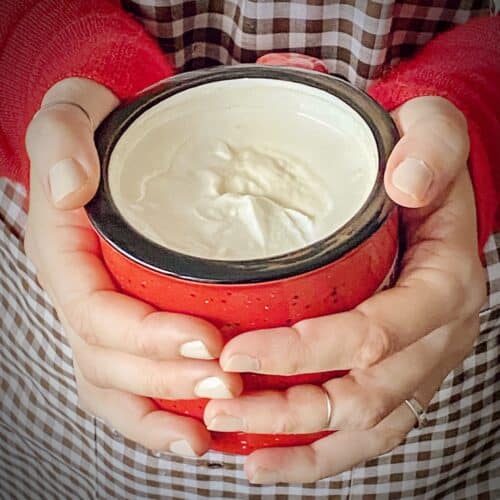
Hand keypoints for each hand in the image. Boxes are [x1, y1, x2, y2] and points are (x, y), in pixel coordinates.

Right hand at [25, 78, 241, 456]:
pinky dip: (161, 417)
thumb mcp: (72, 116)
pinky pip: (134, 386)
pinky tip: (199, 432)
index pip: (97, 314)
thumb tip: (72, 189)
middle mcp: (81, 298)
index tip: (207, 341)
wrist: (117, 149)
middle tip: (229, 385)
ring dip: (164, 414)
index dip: (148, 338)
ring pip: (119, 388)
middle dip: (168, 382)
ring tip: (212, 430)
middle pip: (113, 363)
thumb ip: (63, 141)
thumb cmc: (100, 133)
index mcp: (66, 258)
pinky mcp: (131, 327)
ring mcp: (103, 319)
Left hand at [204, 96, 486, 481]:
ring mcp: (419, 362)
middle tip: (219, 404)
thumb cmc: (422, 162)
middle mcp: (436, 336)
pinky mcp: (400, 374)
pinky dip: (318, 452)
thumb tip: (406, 183)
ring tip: (235, 444)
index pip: (374, 334)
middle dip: (289, 407)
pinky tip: (268, 457)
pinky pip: (365, 429)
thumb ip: (429, 149)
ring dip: (299, 442)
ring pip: (363, 425)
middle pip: (363, 394)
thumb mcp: (434, 133)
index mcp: (445, 285)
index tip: (237, 351)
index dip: (306, 351)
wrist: (431, 186)